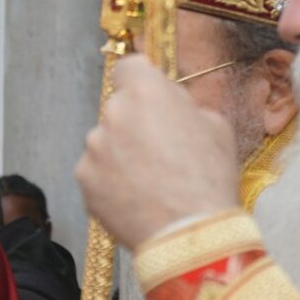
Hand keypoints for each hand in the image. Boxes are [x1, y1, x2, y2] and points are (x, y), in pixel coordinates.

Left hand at [76, 56, 238, 249]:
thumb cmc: (209, 178)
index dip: (141, 80)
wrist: (189, 232)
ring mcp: (94, 146)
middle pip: (120, 108)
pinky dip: (111, 180)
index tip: (149, 95)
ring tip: (151, 180)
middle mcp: (113, 113)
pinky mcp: (84, 177)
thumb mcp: (215, 126)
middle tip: (160, 149)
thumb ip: (184, 105)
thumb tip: (170, 102)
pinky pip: (96, 170)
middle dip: (135, 122)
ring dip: (122, 153)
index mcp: (146, 92)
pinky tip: (136, 196)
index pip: (130, 67)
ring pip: (106, 141)